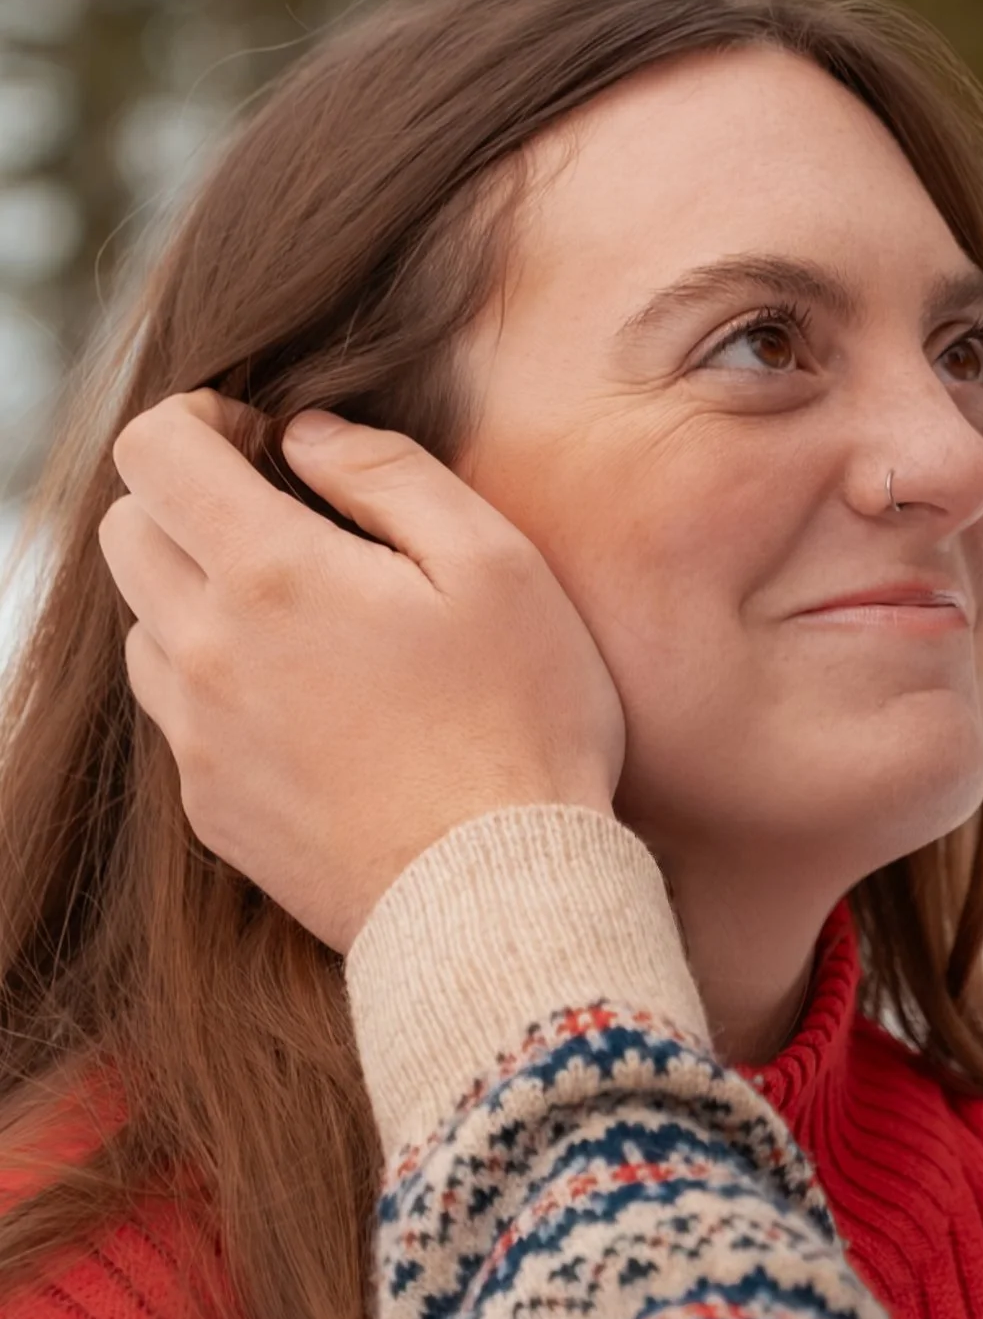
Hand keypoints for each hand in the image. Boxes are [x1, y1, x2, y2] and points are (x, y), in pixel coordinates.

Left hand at [101, 393, 625, 950]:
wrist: (497, 896)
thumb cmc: (520, 721)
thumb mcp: (495, 564)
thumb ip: (389, 473)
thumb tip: (308, 435)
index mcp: (269, 573)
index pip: (152, 451)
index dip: (199, 422)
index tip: (263, 443)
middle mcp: (205, 650)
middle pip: (126, 532)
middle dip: (189, 502)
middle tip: (282, 520)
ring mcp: (196, 737)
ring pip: (142, 625)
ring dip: (197, 597)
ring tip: (300, 623)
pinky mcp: (209, 806)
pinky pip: (177, 715)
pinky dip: (217, 685)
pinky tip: (308, 706)